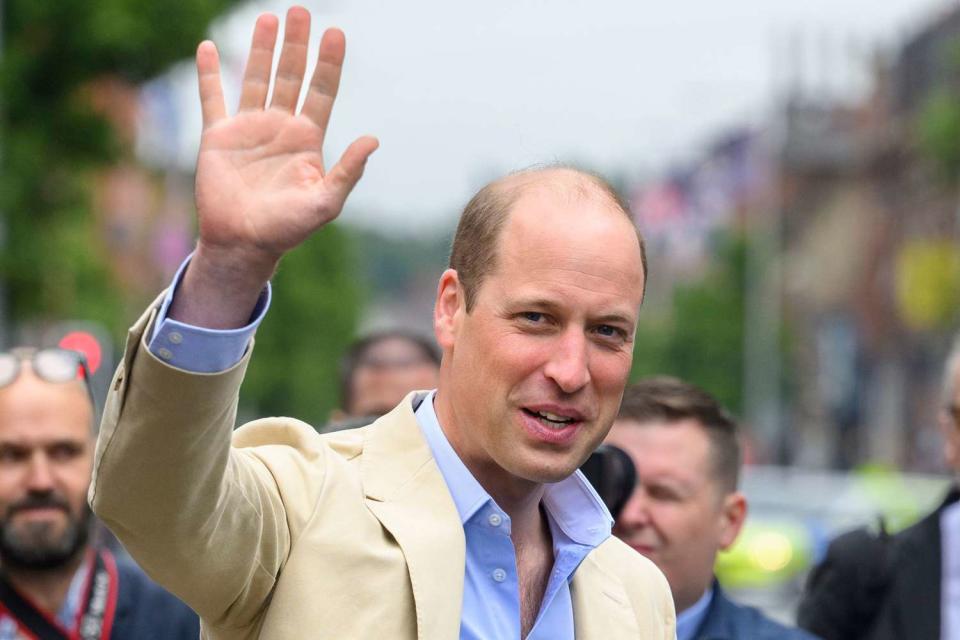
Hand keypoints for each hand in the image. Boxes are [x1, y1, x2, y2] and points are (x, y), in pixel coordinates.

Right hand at [194, 7, 376, 275]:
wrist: (244, 243)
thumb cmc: (288, 228)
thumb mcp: (326, 202)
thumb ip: (348, 171)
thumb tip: (373, 139)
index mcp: (307, 139)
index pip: (322, 92)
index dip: (329, 63)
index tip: (336, 32)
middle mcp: (280, 127)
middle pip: (291, 76)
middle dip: (297, 45)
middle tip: (301, 11)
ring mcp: (248, 129)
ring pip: (255, 79)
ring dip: (261, 49)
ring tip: (269, 18)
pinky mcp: (218, 137)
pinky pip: (212, 99)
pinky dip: (209, 74)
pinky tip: (210, 49)